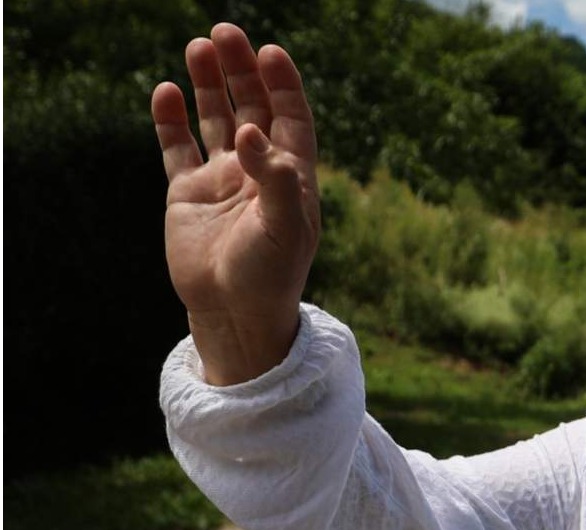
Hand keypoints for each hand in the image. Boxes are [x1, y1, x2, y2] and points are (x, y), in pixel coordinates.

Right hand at [152, 23, 320, 384]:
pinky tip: (165, 91)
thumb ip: (274, 178)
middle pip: (250, 106)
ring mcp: (221, 179)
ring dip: (207, 84)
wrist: (234, 312)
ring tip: (197, 47)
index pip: (290, 116)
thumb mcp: (284, 228)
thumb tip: (252, 131)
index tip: (269, 51)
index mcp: (291, 175)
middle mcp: (256, 170)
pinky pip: (177, 147)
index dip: (282, 83)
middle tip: (225, 33)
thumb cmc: (271, 274)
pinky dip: (170, 119)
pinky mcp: (186, 193)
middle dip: (240, 71)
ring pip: (214, 119)